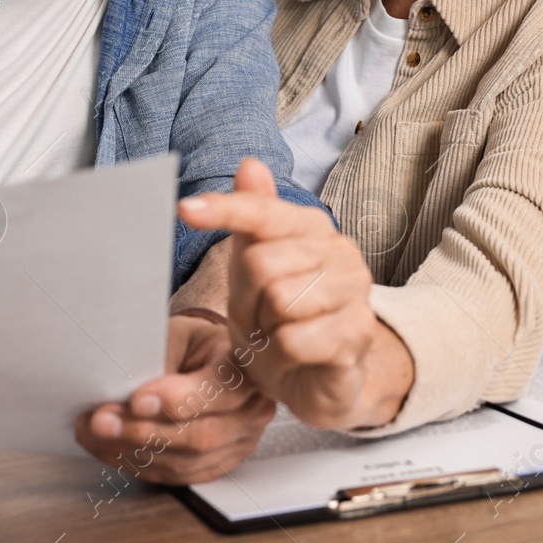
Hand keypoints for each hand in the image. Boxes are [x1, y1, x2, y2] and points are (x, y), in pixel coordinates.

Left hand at [75, 313, 274, 484]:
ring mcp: (239, 443)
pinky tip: (109, 448)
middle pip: (200, 434)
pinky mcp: (218, 465)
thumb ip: (158, 359)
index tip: (137, 399)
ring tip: (94, 433)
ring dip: (132, 451)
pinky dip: (137, 463)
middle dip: (143, 431)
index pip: (221, 388)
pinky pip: (176, 475)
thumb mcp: (177, 334)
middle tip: (100, 420)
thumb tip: (121, 389)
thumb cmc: (193, 343)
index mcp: (249, 367)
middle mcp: (252, 410)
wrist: (209, 359)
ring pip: (185, 461)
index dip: (179, 399)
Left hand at [178, 159, 413, 429]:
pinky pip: (294, 339)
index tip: (185, 209)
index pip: (263, 211)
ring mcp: (355, 293)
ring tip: (275, 335)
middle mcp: (340, 252)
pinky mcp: (357, 334)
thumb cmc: (284, 318)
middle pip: (261, 262)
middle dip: (244, 300)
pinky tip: (292, 356)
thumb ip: (252, 217)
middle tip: (254, 318)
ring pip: (280, 299)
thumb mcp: (255, 267)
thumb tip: (250, 164)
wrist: (323, 378)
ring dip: (264, 327)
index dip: (224, 209)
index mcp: (312, 228)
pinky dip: (280, 354)